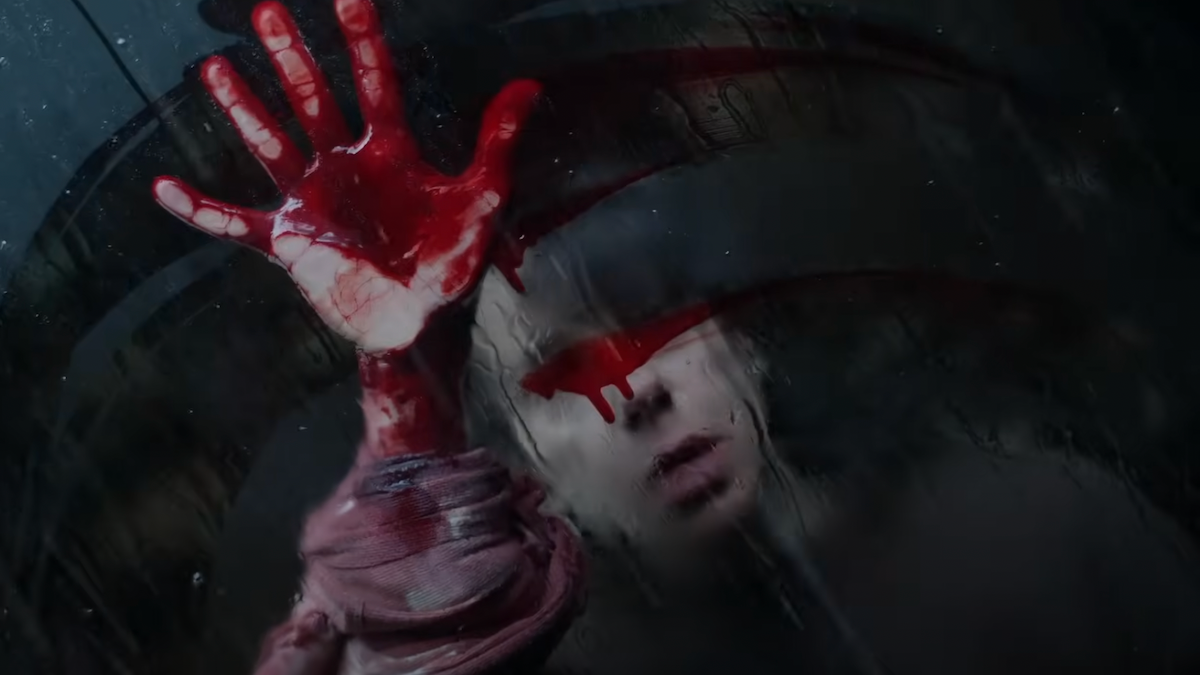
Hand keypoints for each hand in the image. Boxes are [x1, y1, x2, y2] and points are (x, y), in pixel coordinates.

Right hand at [153, 0, 539, 352]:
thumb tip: (529, 85)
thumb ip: (497, 142)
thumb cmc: (455, 264)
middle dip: (292, 58)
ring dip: (245, 109)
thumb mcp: (482, 198)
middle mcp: (347, 168)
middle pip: (313, 101)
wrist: (425, 325)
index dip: (361, 38)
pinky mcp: (291, 243)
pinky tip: (163, 187)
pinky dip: (200, 211)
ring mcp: (315, 202)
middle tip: (267, 10)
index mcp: (392, 153)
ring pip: (272, 145)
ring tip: (214, 67)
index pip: (373, 82)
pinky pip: (237, 223)